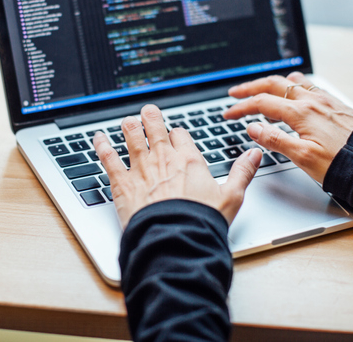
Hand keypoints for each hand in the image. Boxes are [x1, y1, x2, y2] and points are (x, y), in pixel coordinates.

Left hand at [93, 104, 261, 229]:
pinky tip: (98, 137)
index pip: (180, 134)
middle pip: (153, 126)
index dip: (176, 134)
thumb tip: (255, 154)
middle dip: (150, 117)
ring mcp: (141, 168)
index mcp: (189, 160)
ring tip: (126, 121)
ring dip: (128, 126)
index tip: (175, 136)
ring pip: (131, 136)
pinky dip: (101, 145)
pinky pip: (108, 158)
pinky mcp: (122, 183)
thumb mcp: (232, 196)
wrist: (177, 239)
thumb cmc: (203, 222)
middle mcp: (163, 159)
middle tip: (147, 113)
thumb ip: (243, 172)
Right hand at [224, 72, 352, 182]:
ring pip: (293, 82)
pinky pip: (309, 87)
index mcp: (301, 113)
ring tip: (262, 91)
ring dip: (273, 84)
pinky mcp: (336, 106)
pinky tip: (292, 97)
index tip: (228, 113)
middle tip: (235, 93)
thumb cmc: (342, 165)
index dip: (241, 107)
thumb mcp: (303, 157)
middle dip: (251, 88)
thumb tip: (253, 127)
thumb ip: (275, 139)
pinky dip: (292, 88)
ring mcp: (326, 101)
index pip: (262, 103)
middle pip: (274, 85)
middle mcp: (313, 101)